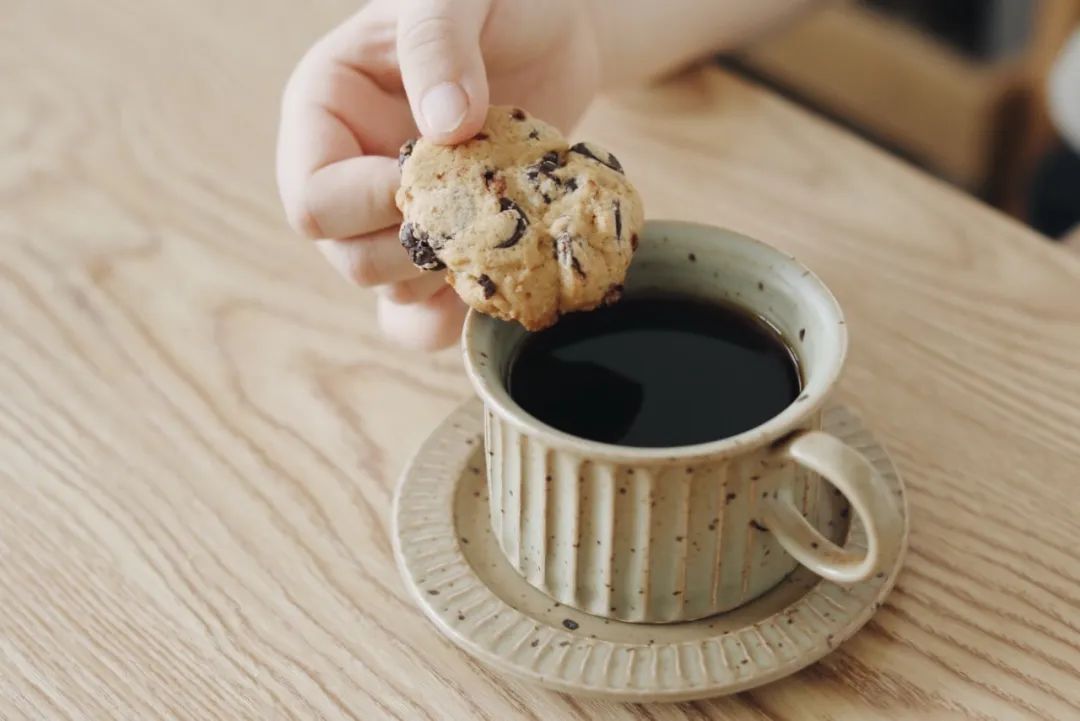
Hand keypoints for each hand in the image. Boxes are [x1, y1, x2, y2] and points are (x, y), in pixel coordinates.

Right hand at [277, 0, 602, 349]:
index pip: (314, 197)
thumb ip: (438, 43)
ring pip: (390, 290)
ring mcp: (391, 214)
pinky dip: (457, 313)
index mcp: (324, 110)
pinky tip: (497, 284)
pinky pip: (423, 312)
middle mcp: (347, 171)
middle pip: (348, 257)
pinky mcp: (438, 241)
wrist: (555, 30)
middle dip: (417, 246)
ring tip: (503, 227)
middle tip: (482, 206)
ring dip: (448, 277)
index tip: (441, 173)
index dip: (373, 203)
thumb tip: (443, 127)